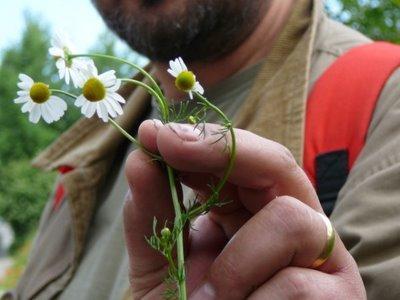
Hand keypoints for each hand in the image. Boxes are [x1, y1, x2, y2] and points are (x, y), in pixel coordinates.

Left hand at [123, 120, 365, 298]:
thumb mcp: (162, 263)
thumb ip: (151, 214)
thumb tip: (140, 159)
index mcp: (250, 210)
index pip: (238, 159)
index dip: (202, 141)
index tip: (157, 135)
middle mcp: (290, 221)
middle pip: (276, 163)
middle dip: (225, 151)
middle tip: (172, 144)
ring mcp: (320, 255)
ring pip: (290, 219)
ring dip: (237, 264)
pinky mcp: (339, 293)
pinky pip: (297, 283)